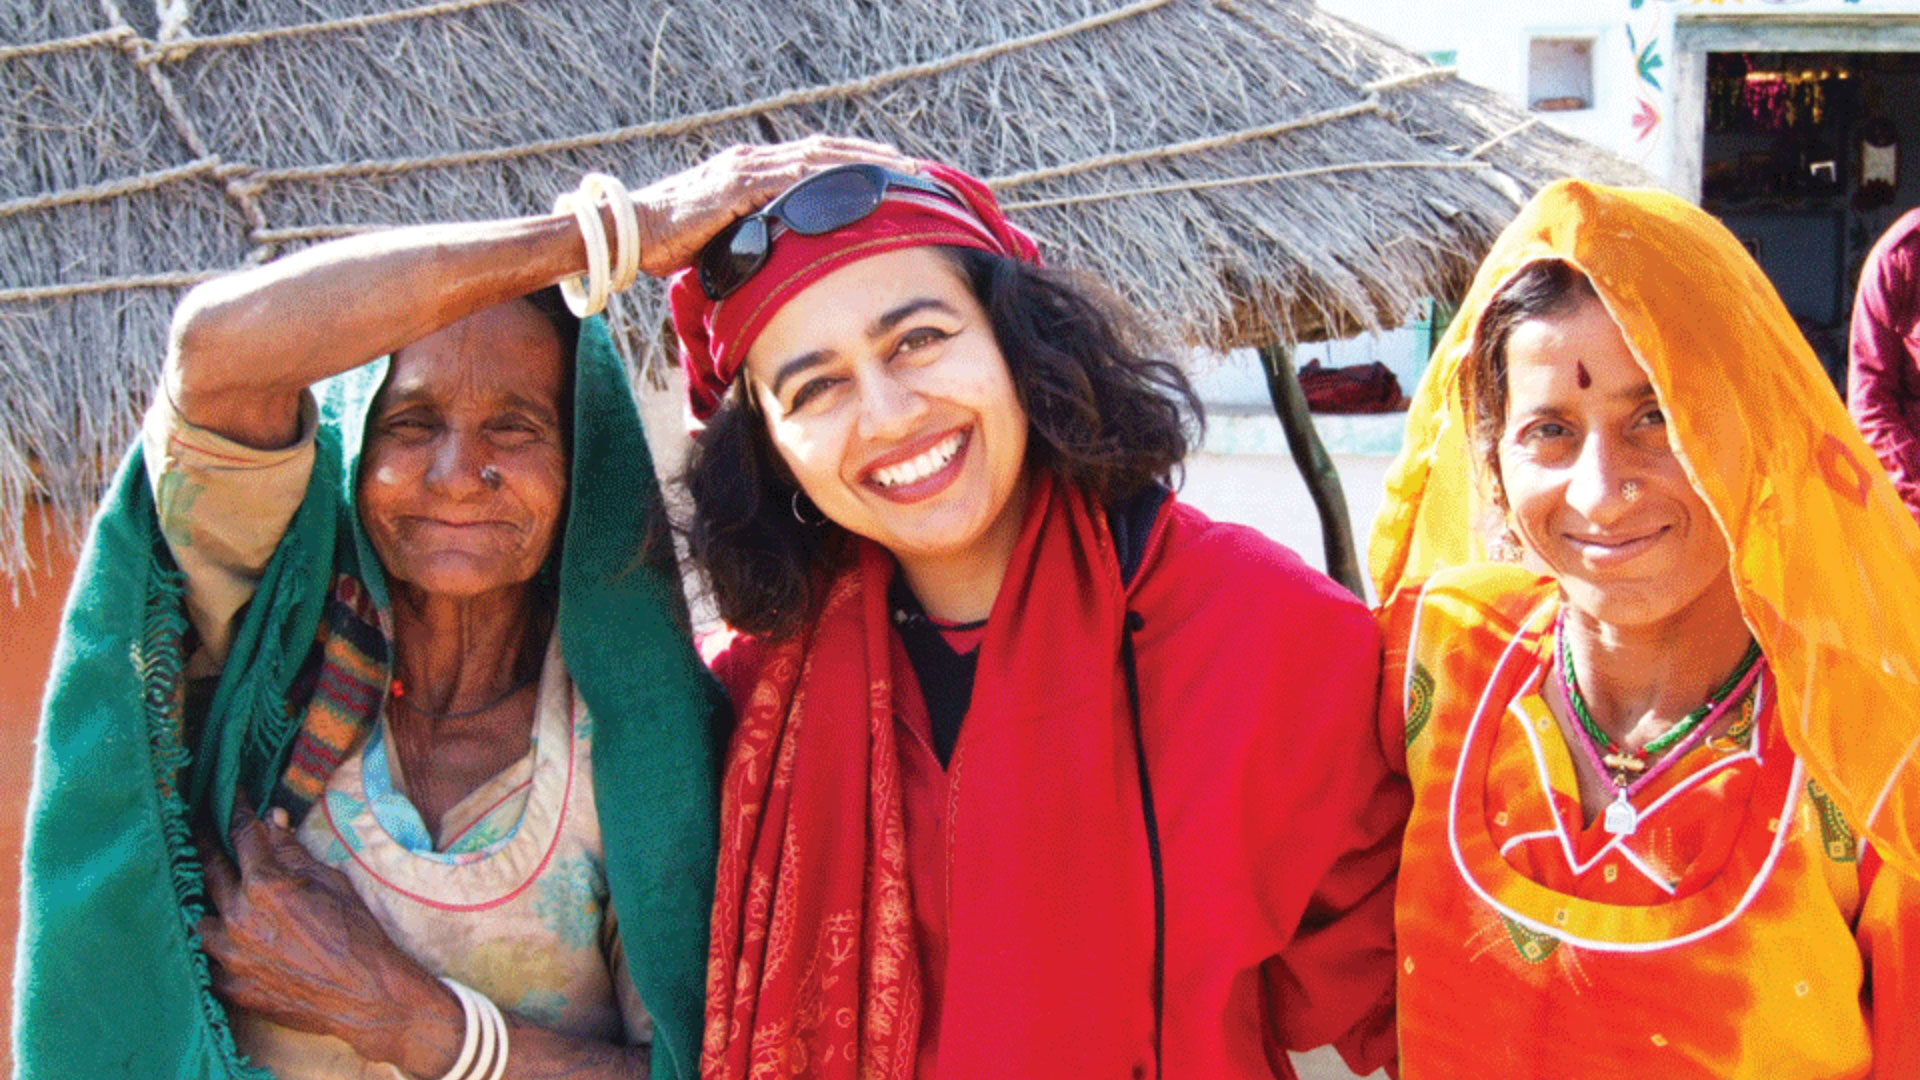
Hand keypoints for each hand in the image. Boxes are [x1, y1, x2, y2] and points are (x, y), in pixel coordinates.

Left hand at [197, 802, 456, 1070]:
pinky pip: (210, 960)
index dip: (235, 810)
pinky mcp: (228, 985)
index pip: (242, 835)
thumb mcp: (330, 882)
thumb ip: (293, 851)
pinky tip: (228, 942)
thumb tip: (272, 818)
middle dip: (206, 845)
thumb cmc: (357, 933)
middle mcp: (237, 916)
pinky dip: (218, 948)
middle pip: (210, 870)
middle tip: (200, 829)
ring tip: (213, 897)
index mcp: (264, 885)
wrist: (366, 994)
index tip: (230, 795)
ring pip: (201, 919)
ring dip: (208, 905)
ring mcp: (228, 954)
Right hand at [629, 135, 918, 276]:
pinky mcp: (734, 186)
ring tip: (895, 172)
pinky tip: (851, 187)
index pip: (813, 158)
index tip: (892, 168)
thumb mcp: (724, 237)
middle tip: (910, 166)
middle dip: (868, 157)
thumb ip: (754, 238)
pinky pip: (787, 180)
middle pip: (823, 152)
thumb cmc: (672, 241)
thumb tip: (782, 262)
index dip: (854, 160)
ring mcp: (744, 171)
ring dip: (856, 165)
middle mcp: (751, 161)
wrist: (632, 233)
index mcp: (752, 170)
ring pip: (812, 160)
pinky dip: (822, 181)